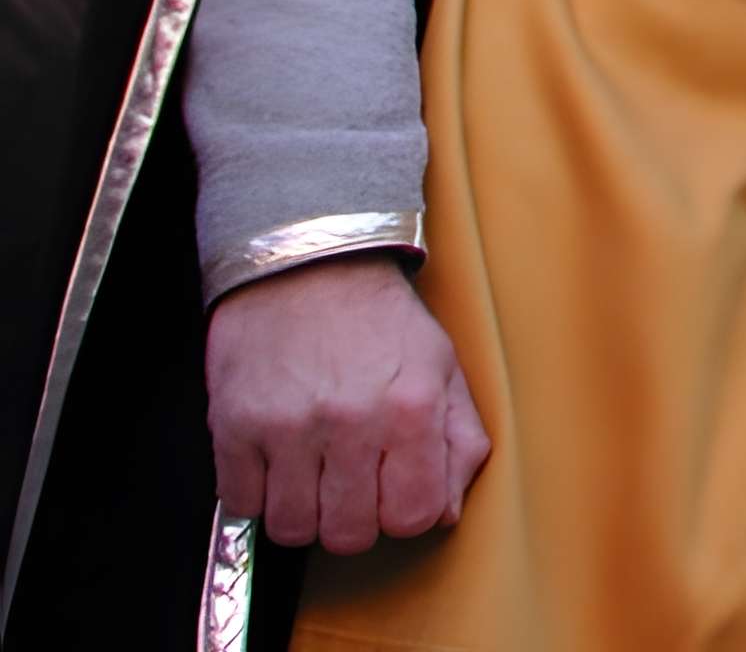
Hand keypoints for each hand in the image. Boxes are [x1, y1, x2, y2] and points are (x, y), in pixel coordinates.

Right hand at [205, 254, 488, 553]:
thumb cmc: (379, 320)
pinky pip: (241, 504)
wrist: (308, 265)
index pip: (412, 517)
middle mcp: (350, 422)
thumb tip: (445, 511)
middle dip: (353, 518)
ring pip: (292, 528)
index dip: (403, 513)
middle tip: (350, 482)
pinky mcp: (233, 426)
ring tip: (311, 471)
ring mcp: (287, 428)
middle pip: (349, 534)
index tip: (393, 492)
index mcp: (411, 409)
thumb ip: (458, 441)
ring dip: (303, 511)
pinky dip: (257, 493)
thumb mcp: (442, 367)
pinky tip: (275, 459)